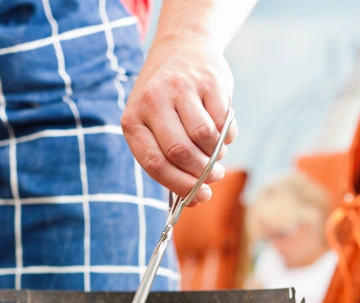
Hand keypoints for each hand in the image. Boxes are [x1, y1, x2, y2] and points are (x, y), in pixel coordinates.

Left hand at [122, 36, 237, 205]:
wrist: (183, 47)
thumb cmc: (167, 99)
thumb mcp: (153, 124)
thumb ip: (168, 159)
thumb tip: (195, 199)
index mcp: (132, 119)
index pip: (154, 163)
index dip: (180, 185)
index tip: (200, 197)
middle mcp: (152, 101)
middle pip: (180, 152)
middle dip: (201, 173)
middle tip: (214, 177)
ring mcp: (181, 88)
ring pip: (203, 138)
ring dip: (215, 155)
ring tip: (216, 155)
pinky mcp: (208, 81)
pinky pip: (223, 121)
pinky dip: (227, 136)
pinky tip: (222, 132)